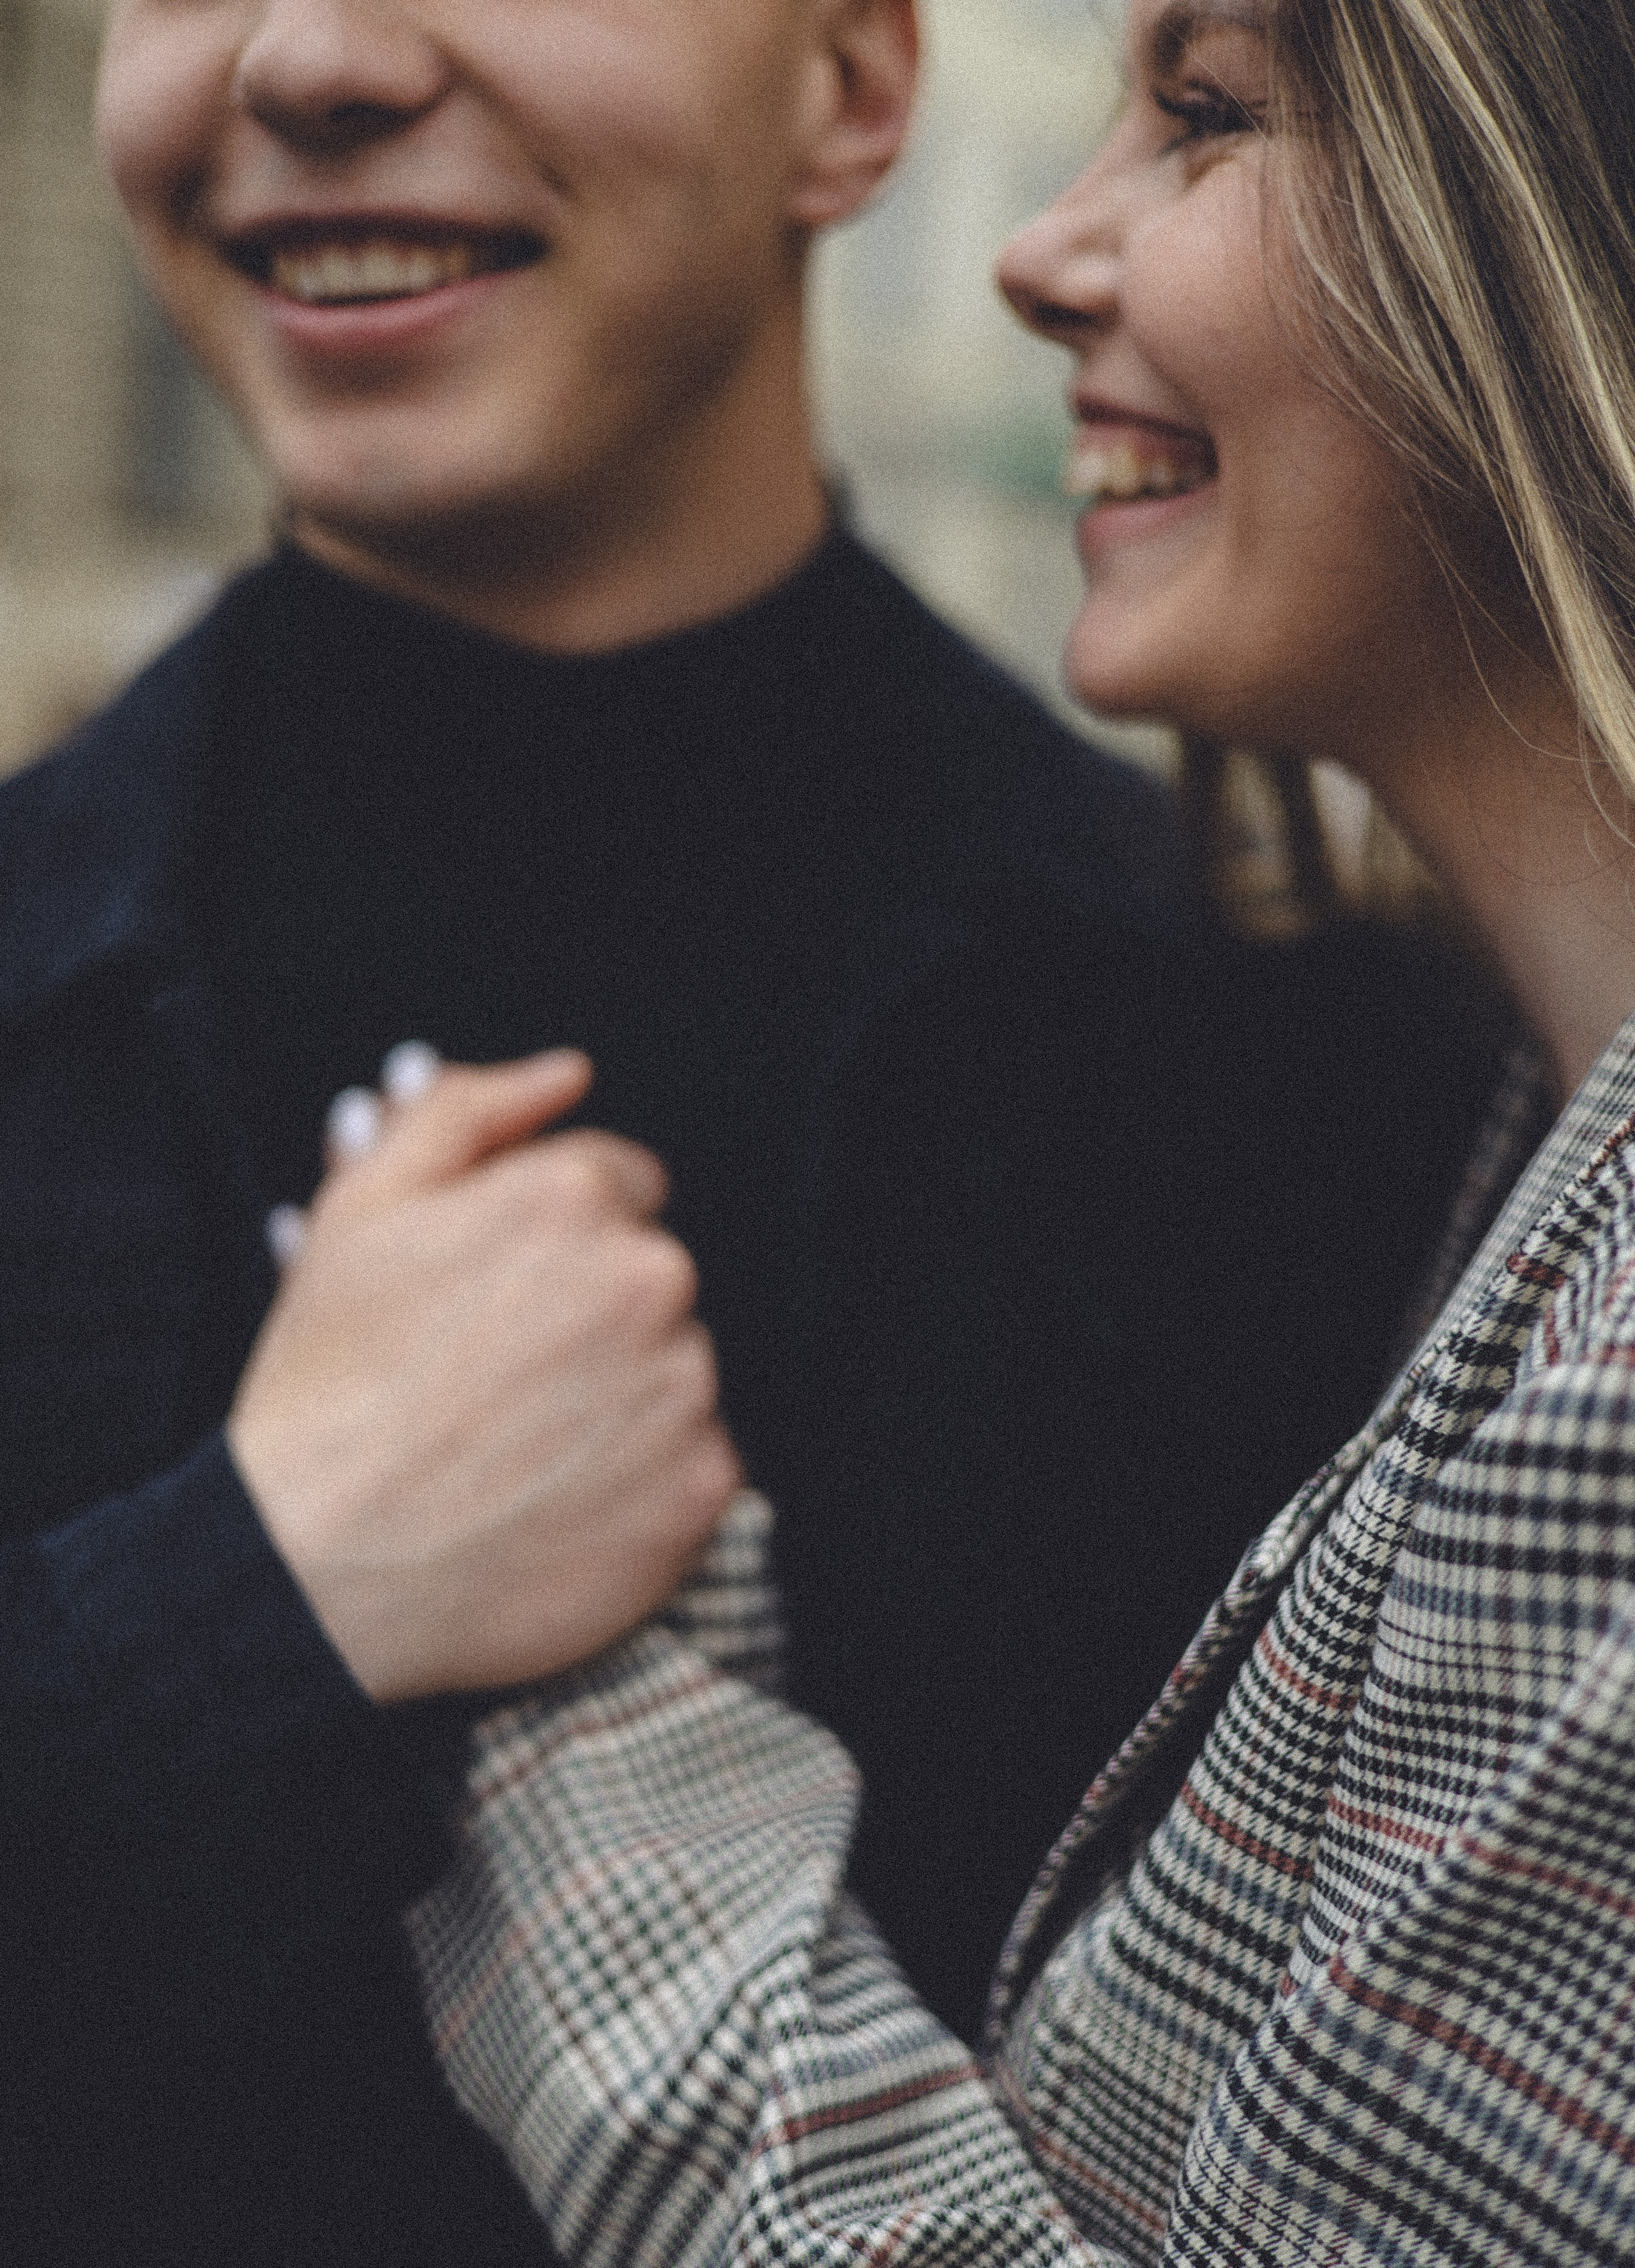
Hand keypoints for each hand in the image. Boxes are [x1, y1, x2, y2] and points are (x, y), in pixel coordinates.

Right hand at [228, 1050, 740, 1701]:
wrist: (319, 1567)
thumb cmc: (330, 1385)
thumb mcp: (362, 1209)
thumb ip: (466, 1111)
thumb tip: (566, 1072)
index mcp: (573, 1198)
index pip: (616, 1187)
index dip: (549, 1243)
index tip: (495, 1302)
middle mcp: (650, 1278)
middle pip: (649, 1276)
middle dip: (588, 1313)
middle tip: (495, 1382)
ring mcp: (686, 1387)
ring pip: (675, 1367)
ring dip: (619, 1395)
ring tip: (519, 1446)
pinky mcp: (705, 1487)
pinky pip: (696, 1461)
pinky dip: (644, 1479)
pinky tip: (559, 1501)